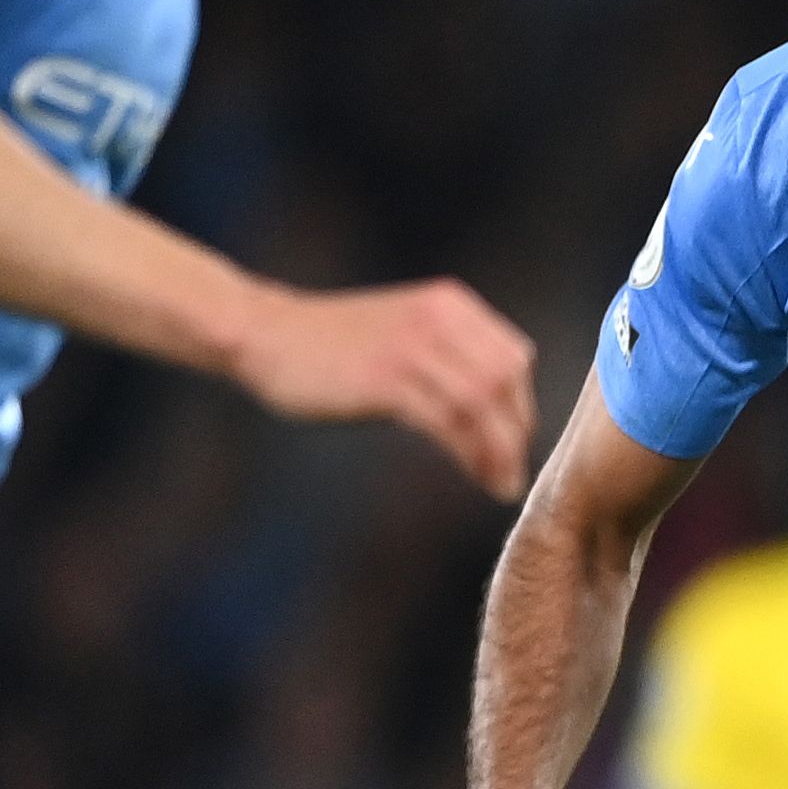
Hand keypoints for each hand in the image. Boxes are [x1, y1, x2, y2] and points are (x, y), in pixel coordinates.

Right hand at [236, 277, 536, 498]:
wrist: (265, 334)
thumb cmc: (332, 343)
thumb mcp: (405, 330)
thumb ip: (448, 354)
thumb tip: (492, 407)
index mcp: (449, 305)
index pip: (514, 357)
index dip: (522, 404)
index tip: (516, 440)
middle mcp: (438, 320)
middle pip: (505, 383)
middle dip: (516, 432)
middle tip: (511, 470)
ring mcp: (413, 348)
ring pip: (481, 405)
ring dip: (500, 451)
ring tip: (501, 484)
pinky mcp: (387, 381)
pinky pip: (449, 422)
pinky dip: (471, 455)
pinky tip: (477, 476)